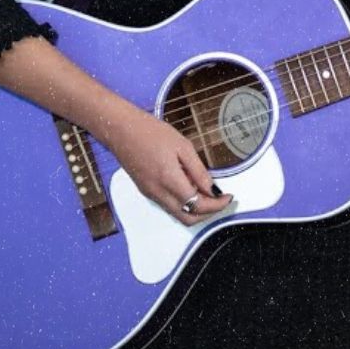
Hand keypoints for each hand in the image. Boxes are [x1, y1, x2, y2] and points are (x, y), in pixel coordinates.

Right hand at [100, 104, 232, 226]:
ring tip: (207, 193)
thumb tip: (212, 189)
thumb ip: (199, 171)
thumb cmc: (150, 132)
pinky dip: (183, 204)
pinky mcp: (146, 192)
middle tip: (220, 200)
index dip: (217, 205)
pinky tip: (190, 187)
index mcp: (169, 180)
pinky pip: (169, 206)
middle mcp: (159, 193)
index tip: (228, 197)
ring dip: (196, 210)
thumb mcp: (182, 146)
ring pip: (179, 215)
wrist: (121, 130)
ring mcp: (151, 194)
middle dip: (209, 213)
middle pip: (189, 218)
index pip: (199, 205)